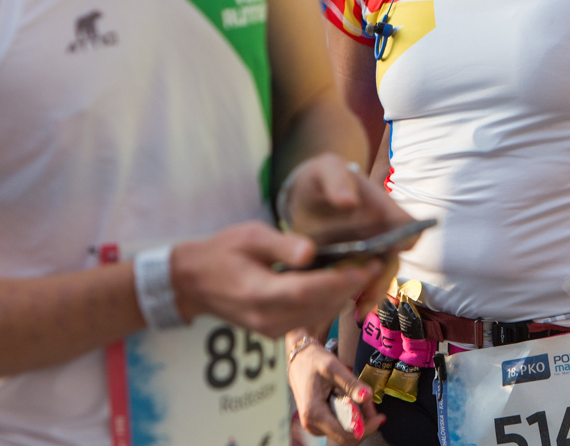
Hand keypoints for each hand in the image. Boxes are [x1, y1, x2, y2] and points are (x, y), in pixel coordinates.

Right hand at [169, 221, 389, 337]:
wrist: (193, 282)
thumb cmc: (222, 252)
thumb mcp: (249, 236)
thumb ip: (282, 244)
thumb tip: (312, 251)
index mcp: (260, 293)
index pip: (310, 290)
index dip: (342, 279)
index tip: (368, 264)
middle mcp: (268, 319)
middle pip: (320, 305)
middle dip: (351, 286)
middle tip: (376, 262)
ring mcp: (271, 330)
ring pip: (318, 314)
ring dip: (343, 295)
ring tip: (364, 269)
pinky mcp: (274, 331)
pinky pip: (309, 318)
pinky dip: (328, 301)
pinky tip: (340, 282)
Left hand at [281, 154, 417, 315]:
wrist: (304, 195)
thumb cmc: (321, 178)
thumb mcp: (327, 169)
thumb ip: (338, 180)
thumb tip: (348, 202)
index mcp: (384, 210)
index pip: (407, 228)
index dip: (406, 239)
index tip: (396, 247)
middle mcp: (381, 237)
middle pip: (392, 262)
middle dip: (381, 280)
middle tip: (367, 295)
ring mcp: (367, 255)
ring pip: (376, 281)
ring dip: (369, 295)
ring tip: (357, 311)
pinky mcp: (348, 270)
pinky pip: (356, 288)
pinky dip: (349, 300)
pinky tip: (336, 311)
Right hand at [288, 333, 382, 445]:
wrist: (300, 359)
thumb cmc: (313, 361)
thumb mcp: (333, 367)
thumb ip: (351, 384)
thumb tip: (368, 397)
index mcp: (314, 413)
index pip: (346, 434)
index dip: (366, 428)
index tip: (379, 417)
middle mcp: (312, 424)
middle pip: (346, 436)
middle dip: (364, 423)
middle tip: (370, 403)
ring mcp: (314, 425)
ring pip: (344, 433)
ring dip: (358, 420)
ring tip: (361, 399)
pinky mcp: (317, 423)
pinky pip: (339, 426)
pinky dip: (350, 417)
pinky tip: (353, 403)